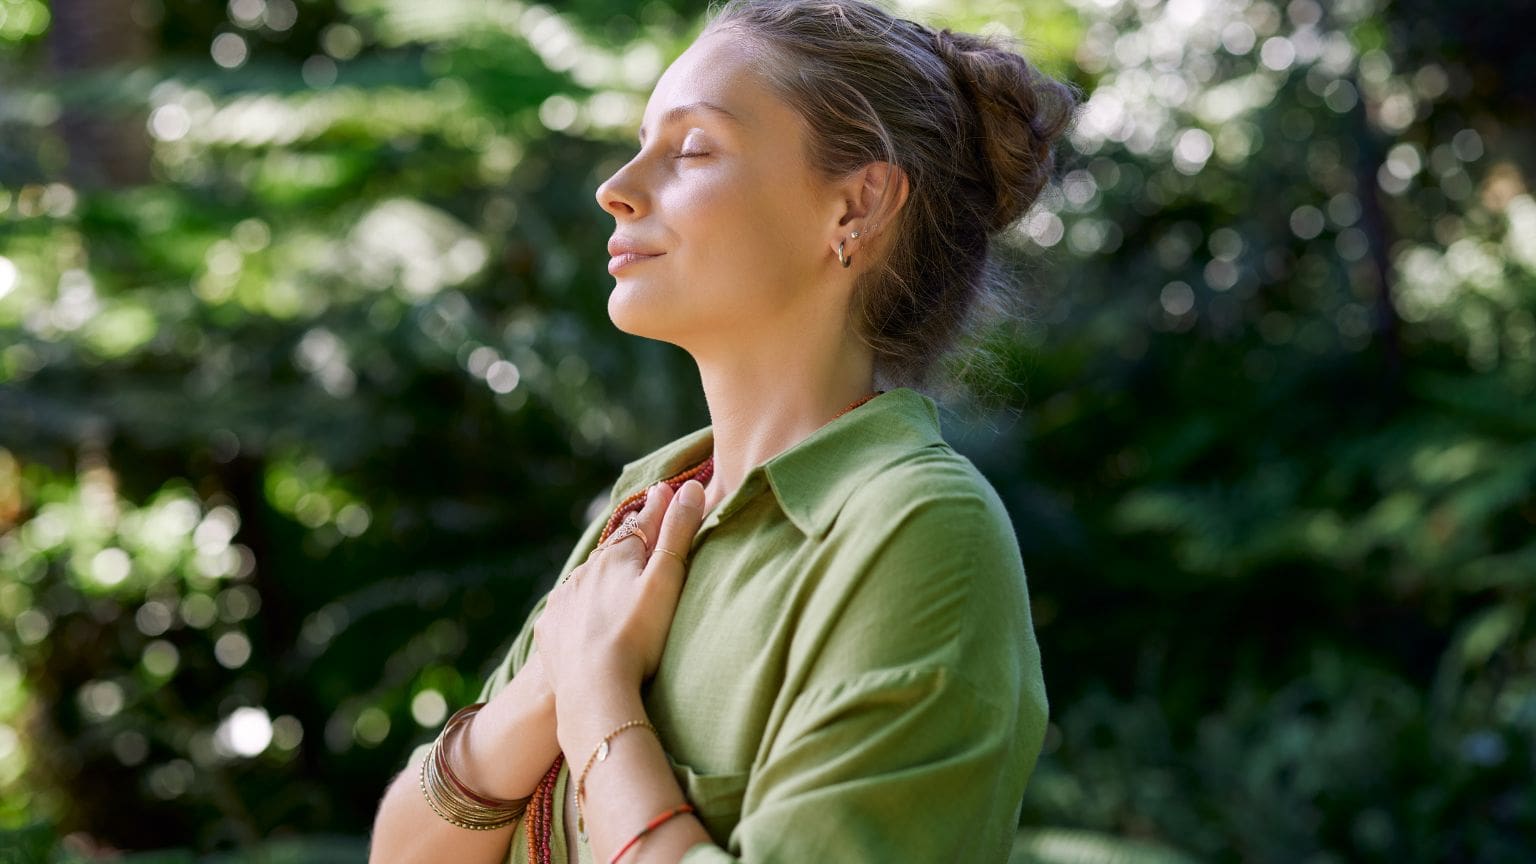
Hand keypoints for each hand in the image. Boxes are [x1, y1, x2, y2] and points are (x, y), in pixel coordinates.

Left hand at [533, 479, 706, 699]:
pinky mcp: (551, 628)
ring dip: (602, 575)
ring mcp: (564, 600)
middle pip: (613, 550)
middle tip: (641, 533)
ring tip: (614, 579)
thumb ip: (678, 532)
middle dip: (629, 542)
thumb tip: (690, 487)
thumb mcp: (667, 579)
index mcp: (617, 555)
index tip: (664, 490)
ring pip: (587, 579)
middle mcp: (585, 570)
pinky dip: (580, 608)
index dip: (658, 508)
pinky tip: (586, 618)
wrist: (593, 689)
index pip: (643, 523)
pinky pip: (567, 611)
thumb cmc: (639, 635)